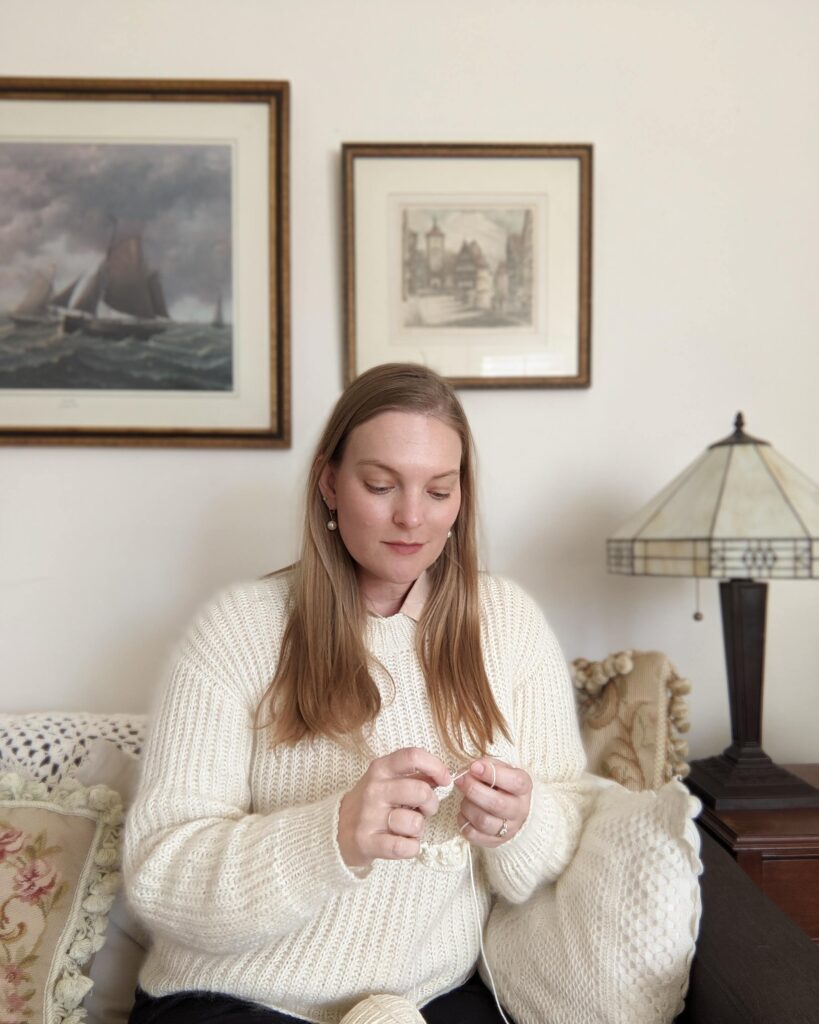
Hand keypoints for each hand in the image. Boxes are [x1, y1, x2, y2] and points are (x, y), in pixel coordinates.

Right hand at [338, 747, 449, 867]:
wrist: (336, 829)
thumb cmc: (372, 803)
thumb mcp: (388, 780)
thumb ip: (415, 775)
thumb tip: (444, 775)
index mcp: (380, 769)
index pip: (413, 756)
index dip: (436, 766)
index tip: (445, 779)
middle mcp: (374, 789)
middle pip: (421, 791)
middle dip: (431, 804)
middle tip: (424, 810)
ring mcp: (369, 816)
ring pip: (416, 823)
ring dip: (418, 829)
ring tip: (406, 829)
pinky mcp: (366, 842)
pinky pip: (405, 847)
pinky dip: (411, 848)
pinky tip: (403, 844)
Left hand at [455, 758, 531, 847]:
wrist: (513, 810)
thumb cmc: (503, 785)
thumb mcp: (502, 769)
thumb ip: (489, 765)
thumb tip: (473, 768)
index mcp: (524, 788)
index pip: (515, 781)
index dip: (492, 774)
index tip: (474, 767)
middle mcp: (520, 810)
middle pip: (496, 804)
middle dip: (473, 790)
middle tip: (460, 780)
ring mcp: (508, 829)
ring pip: (483, 821)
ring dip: (467, 806)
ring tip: (464, 798)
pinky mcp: (495, 841)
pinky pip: (474, 835)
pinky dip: (463, 822)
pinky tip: (464, 812)